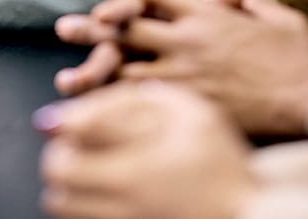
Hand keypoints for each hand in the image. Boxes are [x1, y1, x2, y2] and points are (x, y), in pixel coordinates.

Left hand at [37, 80, 256, 218]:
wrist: (248, 213)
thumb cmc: (222, 162)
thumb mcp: (188, 112)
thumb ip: (136, 100)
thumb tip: (83, 106)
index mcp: (137, 162)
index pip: (73, 135)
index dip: (62, 120)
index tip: (61, 117)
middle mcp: (124, 199)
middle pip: (59, 172)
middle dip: (60, 151)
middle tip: (76, 142)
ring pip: (62, 202)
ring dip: (66, 180)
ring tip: (87, 166)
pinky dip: (80, 202)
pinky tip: (102, 190)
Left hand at [66, 0, 307, 135]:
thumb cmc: (299, 57)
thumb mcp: (279, 16)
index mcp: (208, 14)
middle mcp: (189, 41)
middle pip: (130, 29)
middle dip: (94, 26)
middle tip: (65, 25)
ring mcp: (186, 75)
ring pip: (128, 70)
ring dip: (96, 69)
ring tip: (68, 74)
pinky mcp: (189, 105)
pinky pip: (145, 105)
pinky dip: (120, 105)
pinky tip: (98, 109)